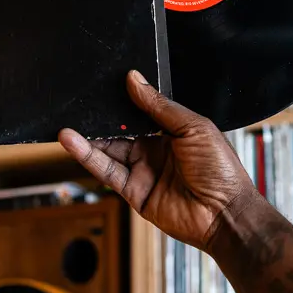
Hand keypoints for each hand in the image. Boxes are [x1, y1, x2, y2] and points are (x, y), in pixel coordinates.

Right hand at [58, 70, 256, 251]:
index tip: (104, 85)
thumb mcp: (193, 127)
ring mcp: (144, 172)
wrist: (225, 213)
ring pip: (109, 151)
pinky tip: (74, 142)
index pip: (141, 113)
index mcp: (173, 132)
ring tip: (67, 124)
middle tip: (79, 104)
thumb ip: (160, 106)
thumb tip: (135, 80)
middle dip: (102, 120)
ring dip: (88, 138)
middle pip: (121, 132)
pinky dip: (89, 157)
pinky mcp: (134, 192)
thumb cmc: (221, 170)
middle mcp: (155, 150)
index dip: (124, 101)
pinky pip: (108, 172)